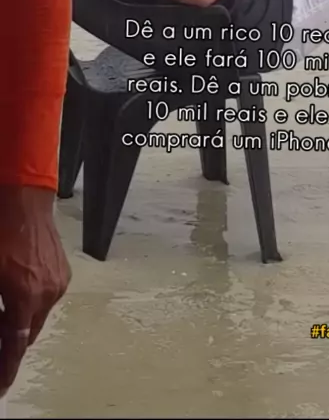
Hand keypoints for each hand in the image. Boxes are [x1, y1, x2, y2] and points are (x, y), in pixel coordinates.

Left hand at [0, 186, 70, 395]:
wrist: (25, 203)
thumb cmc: (2, 235)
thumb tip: (2, 327)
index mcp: (25, 298)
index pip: (15, 346)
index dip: (7, 369)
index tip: (2, 386)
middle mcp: (47, 295)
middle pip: (27, 334)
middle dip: (11, 341)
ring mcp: (58, 283)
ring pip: (37, 316)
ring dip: (21, 319)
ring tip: (5, 308)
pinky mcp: (63, 272)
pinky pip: (46, 298)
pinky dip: (33, 302)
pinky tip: (19, 289)